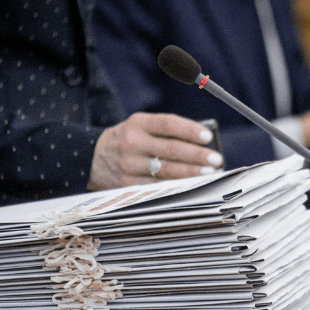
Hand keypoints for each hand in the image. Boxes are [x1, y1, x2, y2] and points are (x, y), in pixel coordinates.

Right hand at [87, 112, 222, 190]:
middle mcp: (133, 143)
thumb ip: (165, 131)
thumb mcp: (140, 126)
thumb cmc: (127, 140)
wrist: (92, 158)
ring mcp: (130, 165)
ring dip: (192, 172)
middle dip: (197, 155)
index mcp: (138, 124)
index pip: (168, 124)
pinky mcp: (129, 185)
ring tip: (209, 172)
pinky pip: (158, 186)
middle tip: (216, 159)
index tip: (208, 137)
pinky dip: (177, 186)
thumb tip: (200, 143)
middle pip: (171, 149)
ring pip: (167, 170)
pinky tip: (191, 185)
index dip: (190, 130)